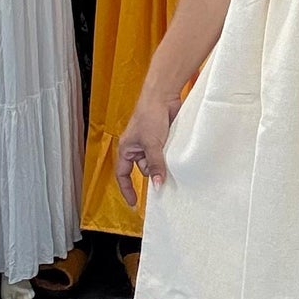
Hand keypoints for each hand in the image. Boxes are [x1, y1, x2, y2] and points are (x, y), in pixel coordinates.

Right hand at [115, 89, 179, 203]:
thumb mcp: (152, 144)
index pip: (123, 174)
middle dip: (153, 171)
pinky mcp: (163, 138)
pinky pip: (166, 154)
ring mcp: (150, 143)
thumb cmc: (149, 115)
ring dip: (163, 162)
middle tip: (163, 174)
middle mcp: (137, 147)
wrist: (163, 96)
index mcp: (126, 148)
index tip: (134, 203)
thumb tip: (157, 184)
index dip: (127, 189)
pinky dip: (170, 155)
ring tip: (169, 154)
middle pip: (144, 169)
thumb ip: (155, 165)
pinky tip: (175, 151)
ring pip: (157, 162)